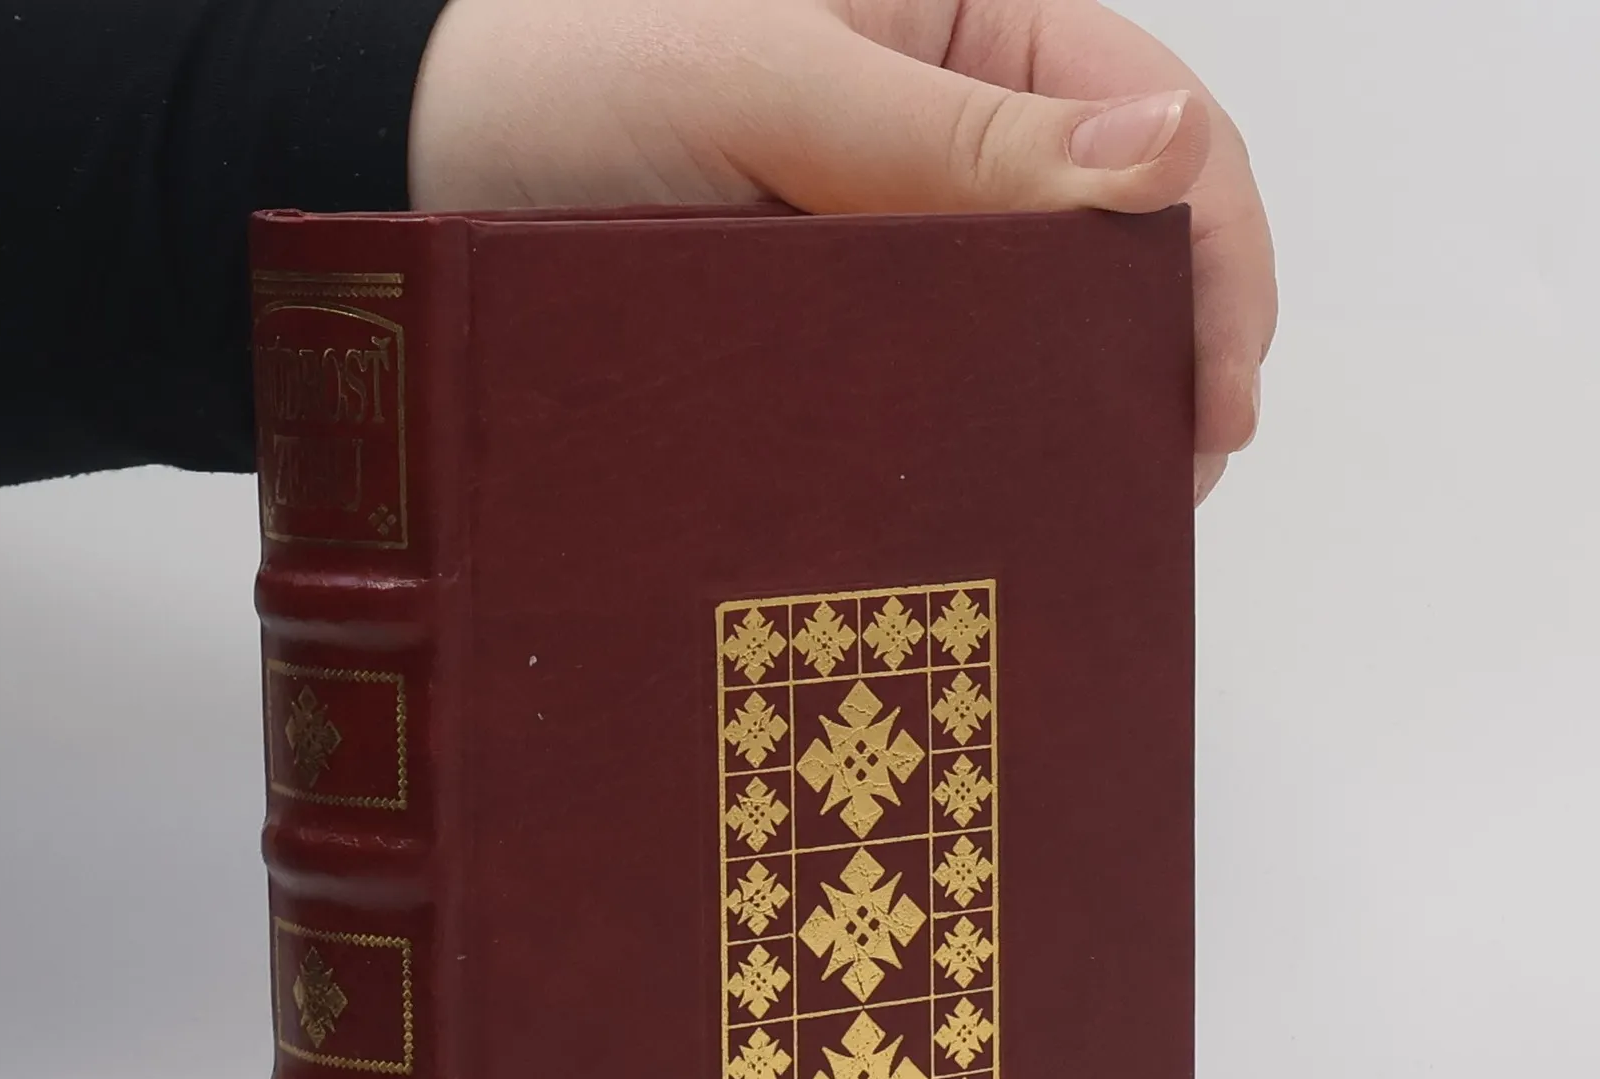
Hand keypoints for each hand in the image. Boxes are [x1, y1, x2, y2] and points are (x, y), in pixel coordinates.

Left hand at [411, 0, 1274, 503]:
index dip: (1214, 252)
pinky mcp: (817, 323)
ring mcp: (876, 233)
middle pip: (1108, 234)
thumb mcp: (760, 80)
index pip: (1150, 114)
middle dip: (1158, 347)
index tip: (1218, 399)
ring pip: (1026, 323)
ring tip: (1097, 507)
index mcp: (952, 14)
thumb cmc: (545, 83)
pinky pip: (928, 378)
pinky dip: (972, 436)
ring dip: (1073, 409)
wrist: (381, 179)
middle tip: (1170, 484)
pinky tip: (990, 494)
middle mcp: (931, 122)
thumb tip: (1164, 158)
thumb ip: (953, 131)